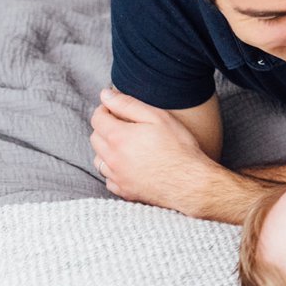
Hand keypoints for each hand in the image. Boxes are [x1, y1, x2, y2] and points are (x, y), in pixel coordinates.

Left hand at [89, 87, 217, 213]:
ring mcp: (116, 176)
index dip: (104, 109)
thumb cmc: (179, 147)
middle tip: (122, 124)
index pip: (97, 119)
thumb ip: (128, 104)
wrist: (190, 182)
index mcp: (118, 137)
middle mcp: (111, 158)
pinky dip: (112, 170)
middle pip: (95, 138)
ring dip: (105, 150)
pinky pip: (108, 178)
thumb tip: (105, 95)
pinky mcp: (123, 191)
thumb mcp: (157, 117)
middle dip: (104, 128)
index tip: (114, 108)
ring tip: (124, 146)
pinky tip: (127, 166)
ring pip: (98, 159)